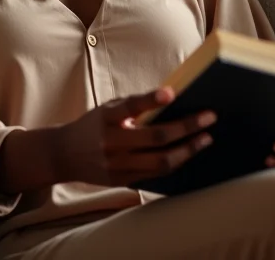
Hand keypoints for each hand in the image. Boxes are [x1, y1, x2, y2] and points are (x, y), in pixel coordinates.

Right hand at [55, 87, 216, 186]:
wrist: (65, 155)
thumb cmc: (94, 125)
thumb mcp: (108, 108)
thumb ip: (134, 105)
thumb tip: (170, 98)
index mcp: (106, 117)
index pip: (130, 107)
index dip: (151, 99)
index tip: (171, 93)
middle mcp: (111, 142)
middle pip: (155, 137)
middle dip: (186, 128)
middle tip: (209, 118)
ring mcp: (117, 165)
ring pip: (160, 161)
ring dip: (188, 150)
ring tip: (205, 138)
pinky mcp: (123, 181)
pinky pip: (156, 174)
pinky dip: (175, 163)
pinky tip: (188, 153)